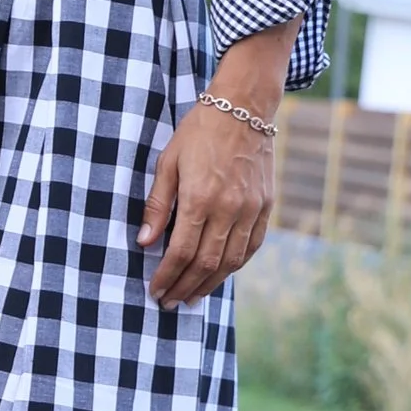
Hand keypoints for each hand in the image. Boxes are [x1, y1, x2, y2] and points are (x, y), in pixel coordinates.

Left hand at [138, 93, 274, 306]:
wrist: (243, 107)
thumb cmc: (199, 131)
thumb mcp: (168, 162)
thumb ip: (158, 206)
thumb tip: (144, 243)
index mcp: (200, 198)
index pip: (180, 251)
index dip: (167, 276)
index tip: (156, 290)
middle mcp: (229, 208)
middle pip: (206, 263)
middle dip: (185, 287)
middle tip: (170, 302)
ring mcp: (251, 209)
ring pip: (231, 261)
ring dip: (210, 284)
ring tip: (192, 297)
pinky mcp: (266, 206)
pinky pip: (251, 246)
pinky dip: (235, 265)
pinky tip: (221, 275)